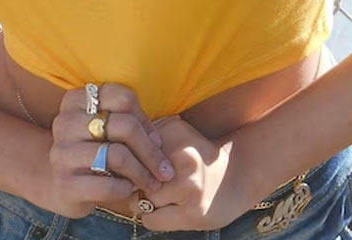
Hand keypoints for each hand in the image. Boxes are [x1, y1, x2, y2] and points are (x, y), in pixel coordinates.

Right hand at [32, 83, 176, 218]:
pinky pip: (107, 186)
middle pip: (125, 126)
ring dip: (142, 172)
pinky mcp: (64, 184)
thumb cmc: (93, 150)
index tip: (157, 140)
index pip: (123, 98)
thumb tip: (158, 141)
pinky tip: (129, 190)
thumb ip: (130, 122)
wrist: (59, 184)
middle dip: (151, 151)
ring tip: (152, 182)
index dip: (145, 120)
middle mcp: (65, 122)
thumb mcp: (106, 128)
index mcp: (77, 100)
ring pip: (117, 155)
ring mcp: (62, 153)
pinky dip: (125, 189)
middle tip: (165, 170)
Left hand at [126, 115, 253, 231]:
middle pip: (133, 175)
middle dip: (130, 180)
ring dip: (140, 199)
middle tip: (134, 181)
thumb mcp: (175, 131)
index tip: (121, 161)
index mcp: (176, 133)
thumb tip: (115, 144)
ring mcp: (188, 188)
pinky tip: (160, 208)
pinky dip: (149, 215)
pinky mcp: (192, 214)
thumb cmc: (196, 154)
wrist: (235, 175)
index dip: (123, 157)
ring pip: (140, 199)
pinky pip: (150, 219)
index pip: (131, 148)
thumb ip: (148, 133)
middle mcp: (183, 159)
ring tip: (149, 194)